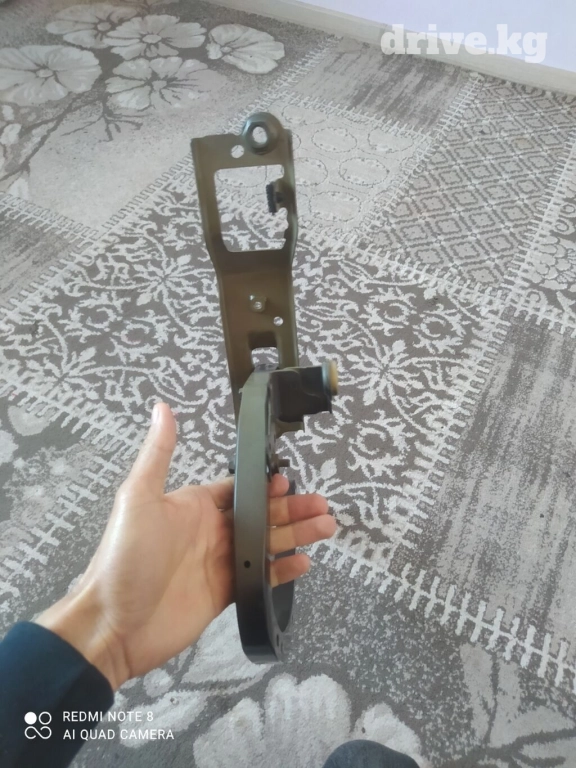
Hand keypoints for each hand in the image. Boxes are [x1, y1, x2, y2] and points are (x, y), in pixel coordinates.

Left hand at [36, 403, 335, 689]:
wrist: (113, 624)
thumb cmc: (125, 557)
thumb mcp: (139, 498)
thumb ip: (158, 453)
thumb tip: (162, 407)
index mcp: (193, 506)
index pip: (237, 488)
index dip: (264, 484)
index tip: (291, 479)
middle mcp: (210, 532)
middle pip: (260, 515)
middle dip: (292, 509)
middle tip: (322, 506)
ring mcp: (220, 564)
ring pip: (267, 545)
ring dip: (296, 535)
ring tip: (326, 527)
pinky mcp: (226, 594)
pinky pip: (261, 578)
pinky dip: (283, 571)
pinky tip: (304, 563)